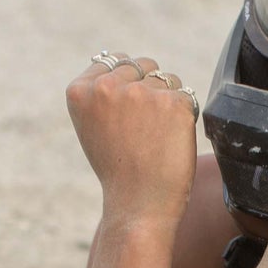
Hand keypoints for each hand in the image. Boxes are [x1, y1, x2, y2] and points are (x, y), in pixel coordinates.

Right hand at [66, 55, 198, 227]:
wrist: (137, 206)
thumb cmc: (118, 172)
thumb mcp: (93, 126)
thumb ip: (101, 93)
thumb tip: (121, 60)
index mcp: (80, 91)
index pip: (114, 60)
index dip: (127, 85)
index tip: (126, 117)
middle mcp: (107, 86)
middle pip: (143, 64)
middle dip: (148, 89)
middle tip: (143, 130)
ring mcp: (140, 93)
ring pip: (167, 78)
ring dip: (168, 101)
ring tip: (155, 136)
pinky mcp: (172, 103)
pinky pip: (186, 96)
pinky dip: (185, 117)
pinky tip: (170, 142)